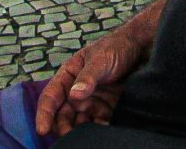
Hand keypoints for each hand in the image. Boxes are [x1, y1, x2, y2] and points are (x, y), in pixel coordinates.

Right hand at [34, 24, 148, 135]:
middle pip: (62, 115)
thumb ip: (88, 76)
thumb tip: (74, 95)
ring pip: (78, 123)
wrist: (143, 49)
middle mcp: (76, 92)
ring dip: (80, 133)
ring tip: (87, 138)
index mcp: (69, 76)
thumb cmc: (117, 47)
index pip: (51, 97)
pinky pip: (98, 124)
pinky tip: (104, 131)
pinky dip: (98, 131)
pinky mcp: (105, 110)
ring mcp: (91, 102)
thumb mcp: (101, 58)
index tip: (42, 129)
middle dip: (62, 128)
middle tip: (68, 139)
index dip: (44, 114)